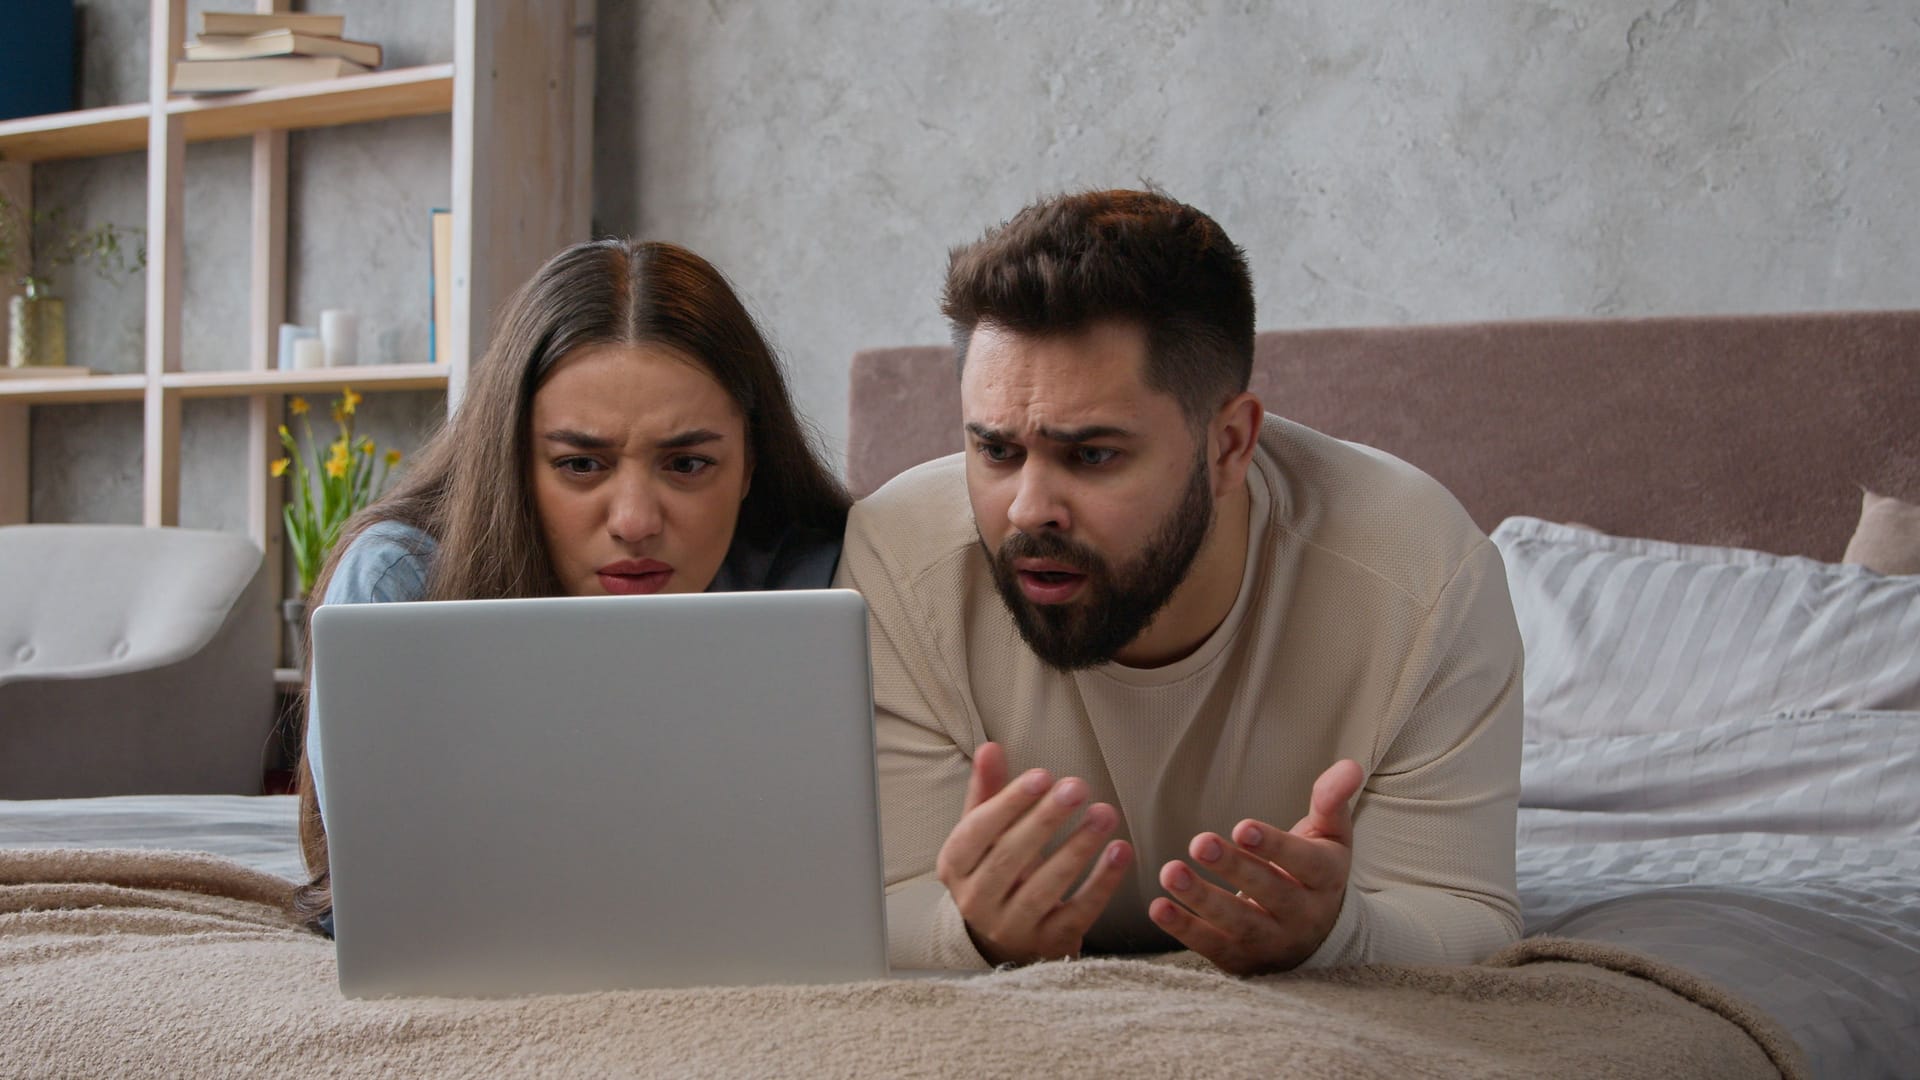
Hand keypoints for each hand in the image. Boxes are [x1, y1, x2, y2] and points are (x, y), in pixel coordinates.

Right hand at [936, 741, 1132, 964]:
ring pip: (1045, 887)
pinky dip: (1102, 882)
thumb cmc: (996, 871)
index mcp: (954, 866)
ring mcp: (1012, 928)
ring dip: (1077, 848)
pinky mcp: (1049, 944)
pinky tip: (1120, 851)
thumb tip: (990, 748)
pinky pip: (1079, 912)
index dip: (1009, 803)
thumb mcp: (984, 834)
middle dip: (1046, 820)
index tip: (1042, 775)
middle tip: (1077, 787)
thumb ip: (989, 792)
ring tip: (1104, 813)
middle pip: (1010, 858)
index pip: (977, 832)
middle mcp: (976, 901)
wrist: (1007, 941)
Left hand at [1148, 758, 1363, 974]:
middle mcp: (1304, 916)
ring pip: (1240, 924)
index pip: (1306, 864)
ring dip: (1203, 899)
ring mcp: (1274, 943)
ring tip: (1170, 872)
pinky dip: (1185, 930)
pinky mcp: (1244, 962)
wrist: (1318, 937)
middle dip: (1234, 868)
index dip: (1275, 847)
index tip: (1242, 827)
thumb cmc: (1314, 871)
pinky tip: (1158, 907)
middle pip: (1270, 892)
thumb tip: (1350, 766)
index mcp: (1326, 879)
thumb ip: (1333, 800)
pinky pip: (1214, 948)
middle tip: (1200, 843)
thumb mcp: (1331, 836)